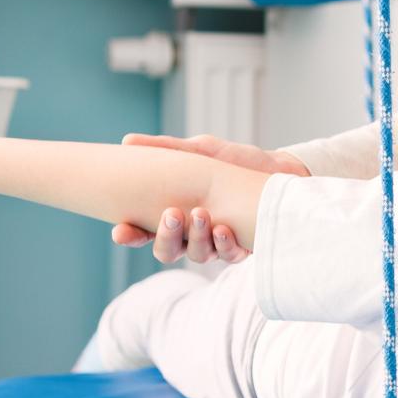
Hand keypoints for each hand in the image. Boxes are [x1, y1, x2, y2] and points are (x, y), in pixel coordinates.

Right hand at [107, 134, 308, 262]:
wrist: (277, 171)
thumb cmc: (233, 161)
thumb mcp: (200, 151)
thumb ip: (166, 148)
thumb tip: (128, 141)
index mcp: (174, 214)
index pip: (142, 231)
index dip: (129, 235)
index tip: (121, 230)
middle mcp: (192, 235)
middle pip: (167, 250)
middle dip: (166, 236)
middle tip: (172, 214)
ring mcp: (216, 244)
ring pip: (198, 255)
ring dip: (197, 237)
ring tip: (201, 214)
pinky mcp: (242, 248)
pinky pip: (229, 256)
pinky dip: (225, 245)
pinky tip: (224, 228)